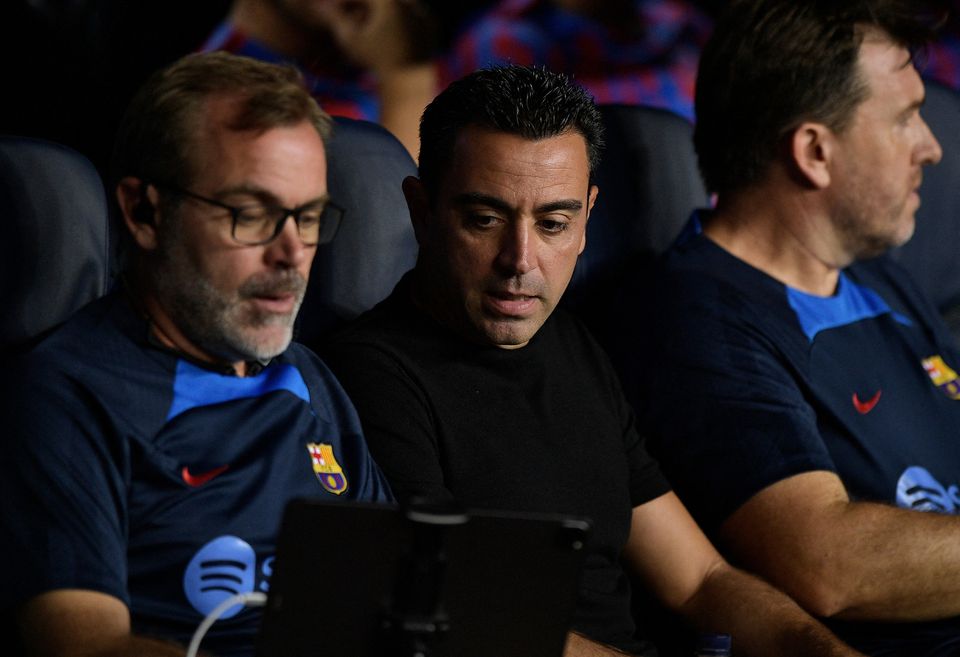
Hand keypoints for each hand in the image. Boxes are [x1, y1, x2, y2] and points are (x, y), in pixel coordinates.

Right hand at [314, 0, 438, 71]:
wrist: (408, 83)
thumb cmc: (375, 62)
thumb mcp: (351, 40)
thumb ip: (334, 20)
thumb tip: (319, 7)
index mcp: (389, 1)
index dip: (345, 1)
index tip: (334, 9)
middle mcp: (409, 3)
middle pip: (380, 0)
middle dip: (363, 6)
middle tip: (350, 15)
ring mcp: (423, 13)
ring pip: (397, 5)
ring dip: (381, 12)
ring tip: (368, 24)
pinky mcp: (432, 27)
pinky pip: (412, 17)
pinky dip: (400, 21)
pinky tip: (388, 32)